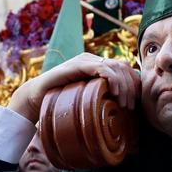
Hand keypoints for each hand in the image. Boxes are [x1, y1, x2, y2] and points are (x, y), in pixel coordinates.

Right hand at [6, 52, 138, 123]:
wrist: (35, 98)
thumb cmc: (60, 102)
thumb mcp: (85, 100)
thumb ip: (100, 98)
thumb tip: (122, 112)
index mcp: (96, 66)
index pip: (123, 68)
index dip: (133, 83)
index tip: (136, 102)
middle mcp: (92, 60)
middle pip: (122, 66)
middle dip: (131, 86)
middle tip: (130, 106)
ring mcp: (84, 60)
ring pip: (115, 66)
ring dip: (124, 85)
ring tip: (123, 102)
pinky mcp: (77, 65)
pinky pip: (101, 68)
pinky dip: (112, 79)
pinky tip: (115, 92)